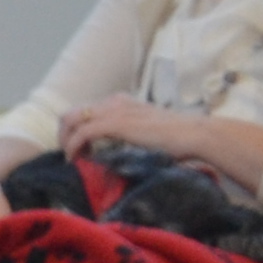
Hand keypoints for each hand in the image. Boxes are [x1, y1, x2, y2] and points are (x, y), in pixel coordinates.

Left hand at [58, 98, 256, 182]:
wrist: (198, 135)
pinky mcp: (117, 123)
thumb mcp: (147, 133)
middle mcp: (114, 102)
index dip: (74, 131)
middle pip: (71, 113)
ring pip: (72, 120)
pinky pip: (83, 132)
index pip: (84, 111)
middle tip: (70, 157)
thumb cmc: (180, 140)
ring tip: (72, 160)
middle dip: (64, 135)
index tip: (78, 151)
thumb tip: (114, 155)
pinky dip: (74, 146)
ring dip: (66, 141)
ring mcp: (115, 110)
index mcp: (121, 102)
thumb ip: (128, 137)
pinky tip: (76, 160)